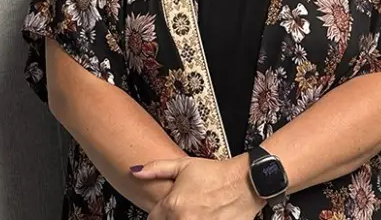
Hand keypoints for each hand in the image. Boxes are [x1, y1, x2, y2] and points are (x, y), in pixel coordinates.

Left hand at [132, 155, 265, 219]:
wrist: (246, 182)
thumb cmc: (216, 173)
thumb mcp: (184, 165)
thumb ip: (156, 169)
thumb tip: (134, 171)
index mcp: (173, 206)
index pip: (153, 218)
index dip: (159, 213)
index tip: (168, 209)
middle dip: (172, 217)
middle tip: (185, 209)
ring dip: (184, 219)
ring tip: (195, 211)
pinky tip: (206, 215)